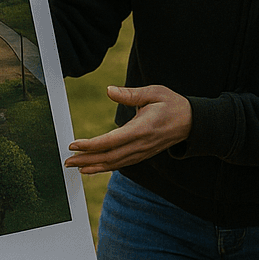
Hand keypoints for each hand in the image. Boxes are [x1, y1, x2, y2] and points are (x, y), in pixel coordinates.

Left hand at [64, 85, 192, 173]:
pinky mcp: (142, 155)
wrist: (191, 122)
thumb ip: (130, 94)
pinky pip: (121, 164)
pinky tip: (92, 168)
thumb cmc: (171, 103)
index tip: (74, 144)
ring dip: (93, 166)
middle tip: (67, 160)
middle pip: (109, 157)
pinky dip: (105, 168)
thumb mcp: (154, 92)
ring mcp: (142, 152)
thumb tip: (109, 91)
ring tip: (74, 166)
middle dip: (86, 160)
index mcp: (142, 128)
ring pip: (114, 163)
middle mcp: (141, 145)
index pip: (111, 140)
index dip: (91, 145)